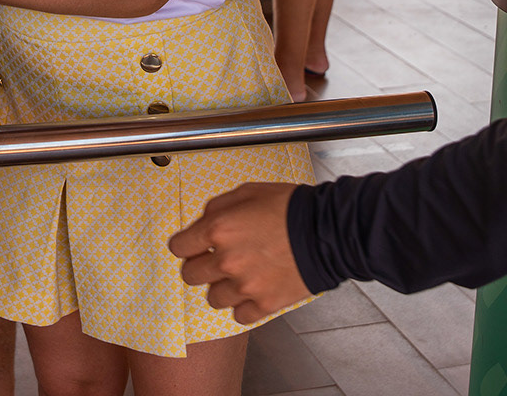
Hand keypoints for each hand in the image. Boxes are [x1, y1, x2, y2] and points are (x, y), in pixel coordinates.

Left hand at [170, 182, 309, 323]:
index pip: (179, 247)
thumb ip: (218, 207)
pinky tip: (255, 289)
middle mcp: (226, 261)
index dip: (186, 245)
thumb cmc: (291, 208)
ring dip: (223, 287)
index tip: (193, 246)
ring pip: (213, 298)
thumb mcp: (248, 191)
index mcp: (218, 229)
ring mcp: (244, 286)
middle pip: (190, 276)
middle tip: (216, 260)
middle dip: (201, 266)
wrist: (326, 231)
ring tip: (240, 275)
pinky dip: (245, 305)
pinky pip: (240, 315)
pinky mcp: (264, 304)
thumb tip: (205, 220)